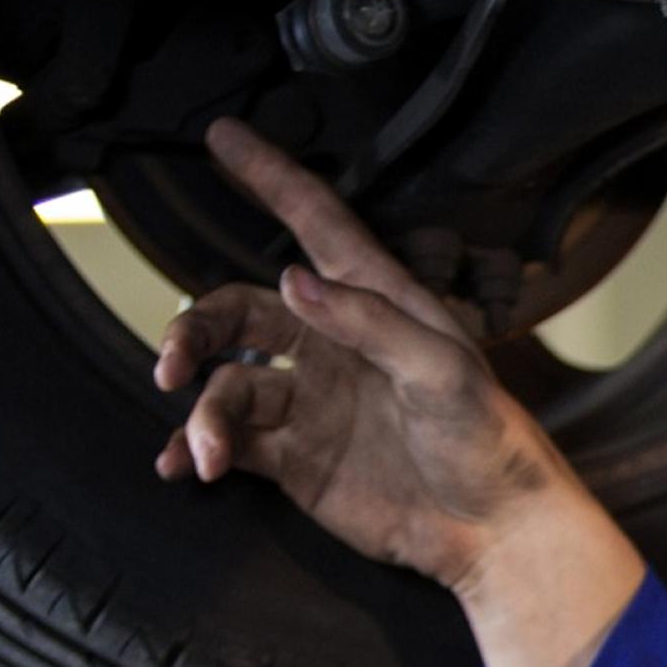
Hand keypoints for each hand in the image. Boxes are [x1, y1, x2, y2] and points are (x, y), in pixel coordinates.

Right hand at [153, 118, 643, 666]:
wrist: (494, 531)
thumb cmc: (489, 440)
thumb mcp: (444, 372)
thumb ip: (370, 322)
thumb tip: (291, 277)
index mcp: (375, 304)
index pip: (315, 224)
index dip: (270, 177)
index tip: (221, 134)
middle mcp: (332, 344)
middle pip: (239, 310)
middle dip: (196, 328)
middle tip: (173, 364)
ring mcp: (311, 402)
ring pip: (228, 385)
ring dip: (204, 414)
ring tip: (208, 454)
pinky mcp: (297, 458)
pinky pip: (229, 441)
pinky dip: (195, 448)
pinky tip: (179, 466)